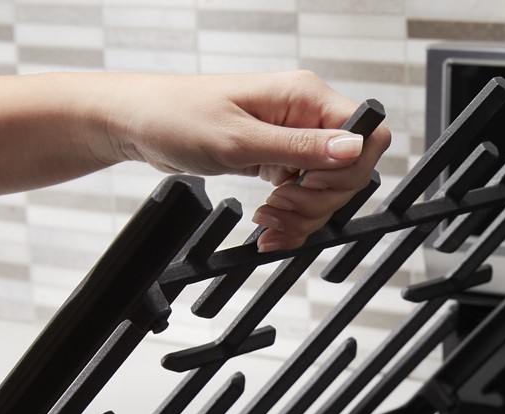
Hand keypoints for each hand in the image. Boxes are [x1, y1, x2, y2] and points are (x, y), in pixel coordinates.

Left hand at [99, 70, 390, 251]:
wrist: (137, 123)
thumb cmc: (177, 116)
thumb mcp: (241, 140)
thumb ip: (302, 148)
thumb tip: (355, 147)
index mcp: (305, 95)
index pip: (366, 134)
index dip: (349, 172)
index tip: (311, 188)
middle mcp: (306, 113)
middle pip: (349, 171)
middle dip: (319, 202)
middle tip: (279, 209)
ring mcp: (294, 137)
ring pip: (328, 190)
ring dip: (302, 215)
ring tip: (267, 221)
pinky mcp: (279, 157)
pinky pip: (303, 195)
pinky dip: (290, 217)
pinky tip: (269, 226)